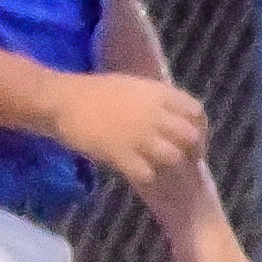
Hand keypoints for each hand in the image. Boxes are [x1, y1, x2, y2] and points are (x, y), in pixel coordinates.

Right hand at [47, 73, 208, 183]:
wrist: (61, 100)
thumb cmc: (94, 91)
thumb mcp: (133, 86)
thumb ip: (157, 99)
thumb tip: (174, 114)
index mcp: (159, 94)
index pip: (196, 112)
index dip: (200, 127)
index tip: (194, 138)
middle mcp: (155, 115)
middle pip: (190, 138)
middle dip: (191, 150)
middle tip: (184, 159)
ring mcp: (139, 136)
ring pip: (173, 157)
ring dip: (169, 164)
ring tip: (159, 166)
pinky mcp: (122, 154)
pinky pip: (147, 173)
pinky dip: (146, 175)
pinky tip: (138, 172)